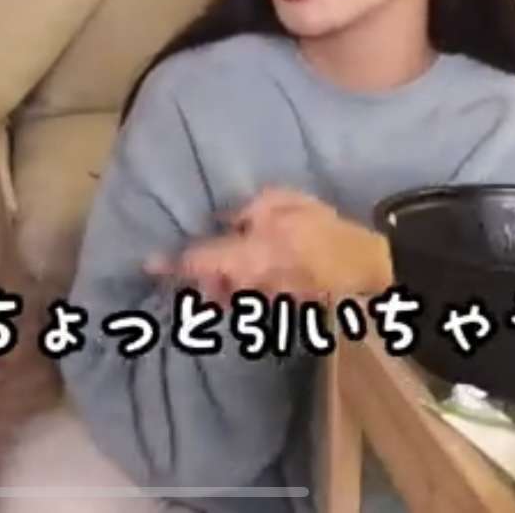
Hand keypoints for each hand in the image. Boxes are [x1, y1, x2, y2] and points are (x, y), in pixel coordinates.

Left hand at [147, 187, 391, 302]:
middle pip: (206, 289)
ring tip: (202, 283)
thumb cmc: (325, 228)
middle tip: (172, 272)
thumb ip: (250, 209)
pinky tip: (235, 288)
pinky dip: (234, 299)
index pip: (201, 263)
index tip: (148, 263)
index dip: (173, 264)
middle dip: (189, 283)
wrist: (366, 266)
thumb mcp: (286, 202)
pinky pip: (246, 307)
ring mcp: (264, 304)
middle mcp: (251, 285)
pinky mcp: (277, 313)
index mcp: (250, 254)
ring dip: (210, 293)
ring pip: (224, 301)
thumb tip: (221, 217)